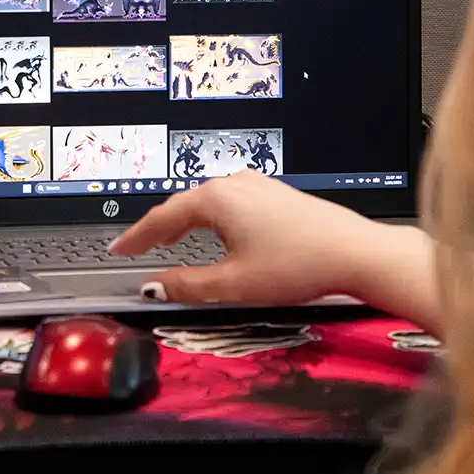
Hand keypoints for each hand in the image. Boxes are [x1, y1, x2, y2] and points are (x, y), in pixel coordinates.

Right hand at [109, 171, 395, 306]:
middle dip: (159, 227)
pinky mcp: (277, 195)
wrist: (354, 253)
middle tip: (138, 246)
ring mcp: (259, 186)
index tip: (119, 248)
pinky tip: (218, 233)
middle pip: (183, 204)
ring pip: (209, 202)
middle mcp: (235, 185)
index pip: (162, 217)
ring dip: (186, 222)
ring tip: (171, 239)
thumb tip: (156, 288)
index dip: (136, 237)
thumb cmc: (299, 263)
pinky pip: (231, 203)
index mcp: (216, 200)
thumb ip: (187, 286)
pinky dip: (212, 219)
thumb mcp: (233, 284)